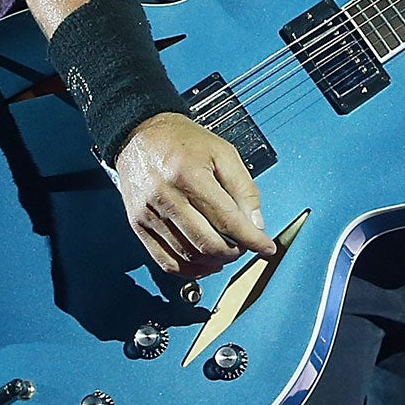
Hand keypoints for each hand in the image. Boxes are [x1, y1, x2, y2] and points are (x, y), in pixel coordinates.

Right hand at [113, 112, 279, 277]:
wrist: (140, 134)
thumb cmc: (183, 141)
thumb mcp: (222, 152)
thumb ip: (243, 188)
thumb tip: (256, 224)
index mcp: (190, 174)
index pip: (227, 219)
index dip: (251, 238)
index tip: (266, 247)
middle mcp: (166, 196)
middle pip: (207, 242)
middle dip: (233, 251)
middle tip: (244, 246)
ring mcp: (149, 214)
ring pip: (187, 256)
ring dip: (214, 261)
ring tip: (226, 252)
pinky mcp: (137, 225)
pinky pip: (165, 261)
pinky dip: (189, 270)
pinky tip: (204, 263)